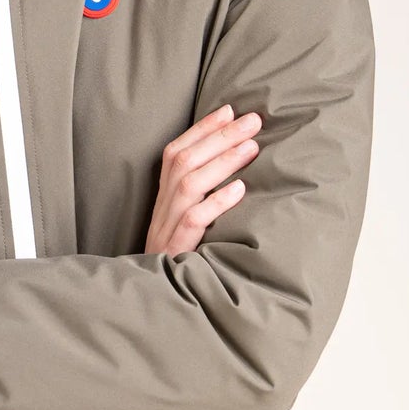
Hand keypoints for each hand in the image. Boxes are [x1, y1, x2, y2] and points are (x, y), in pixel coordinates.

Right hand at [143, 104, 261, 254]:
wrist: (156, 300)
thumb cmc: (178, 260)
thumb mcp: (185, 225)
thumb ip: (201, 197)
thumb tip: (239, 167)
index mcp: (163, 199)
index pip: (176, 152)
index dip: (201, 129)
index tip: (230, 109)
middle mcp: (162, 209)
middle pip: (184, 161)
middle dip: (219, 136)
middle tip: (253, 120)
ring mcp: (167, 229)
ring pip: (189, 185)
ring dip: (222, 162)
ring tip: (252, 147)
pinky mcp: (176, 250)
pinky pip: (193, 221)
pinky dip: (216, 202)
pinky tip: (240, 190)